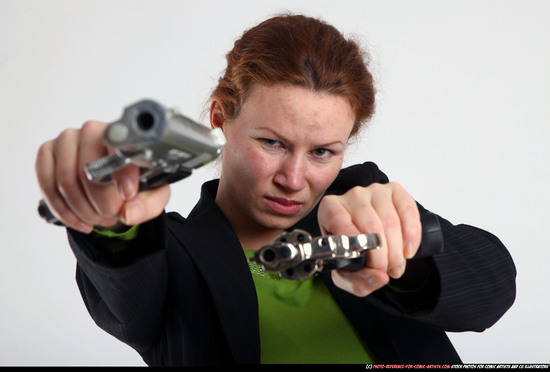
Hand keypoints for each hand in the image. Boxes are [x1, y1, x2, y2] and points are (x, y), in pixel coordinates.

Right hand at [35, 121, 170, 233]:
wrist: (115, 181)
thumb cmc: (137, 183)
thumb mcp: (153, 195)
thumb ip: (148, 205)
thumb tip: (128, 214)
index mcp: (124, 135)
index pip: (118, 146)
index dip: (121, 173)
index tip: (128, 194)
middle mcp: (93, 130)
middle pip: (88, 171)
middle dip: (101, 204)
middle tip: (113, 216)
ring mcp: (67, 139)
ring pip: (66, 182)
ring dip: (83, 211)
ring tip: (99, 218)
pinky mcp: (47, 152)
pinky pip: (47, 185)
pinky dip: (63, 210)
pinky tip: (80, 221)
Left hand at [317, 183, 421, 296]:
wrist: (370, 238)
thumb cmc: (353, 251)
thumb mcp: (347, 272)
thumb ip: (358, 281)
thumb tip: (379, 278)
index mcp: (331, 209)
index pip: (339, 221)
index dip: (356, 245)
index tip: (369, 264)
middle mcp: (352, 196)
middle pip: (370, 225)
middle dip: (381, 255)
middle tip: (385, 272)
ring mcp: (375, 191)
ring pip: (390, 220)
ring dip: (397, 250)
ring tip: (396, 267)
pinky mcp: (396, 191)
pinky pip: (408, 211)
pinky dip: (411, 235)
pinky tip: (408, 251)